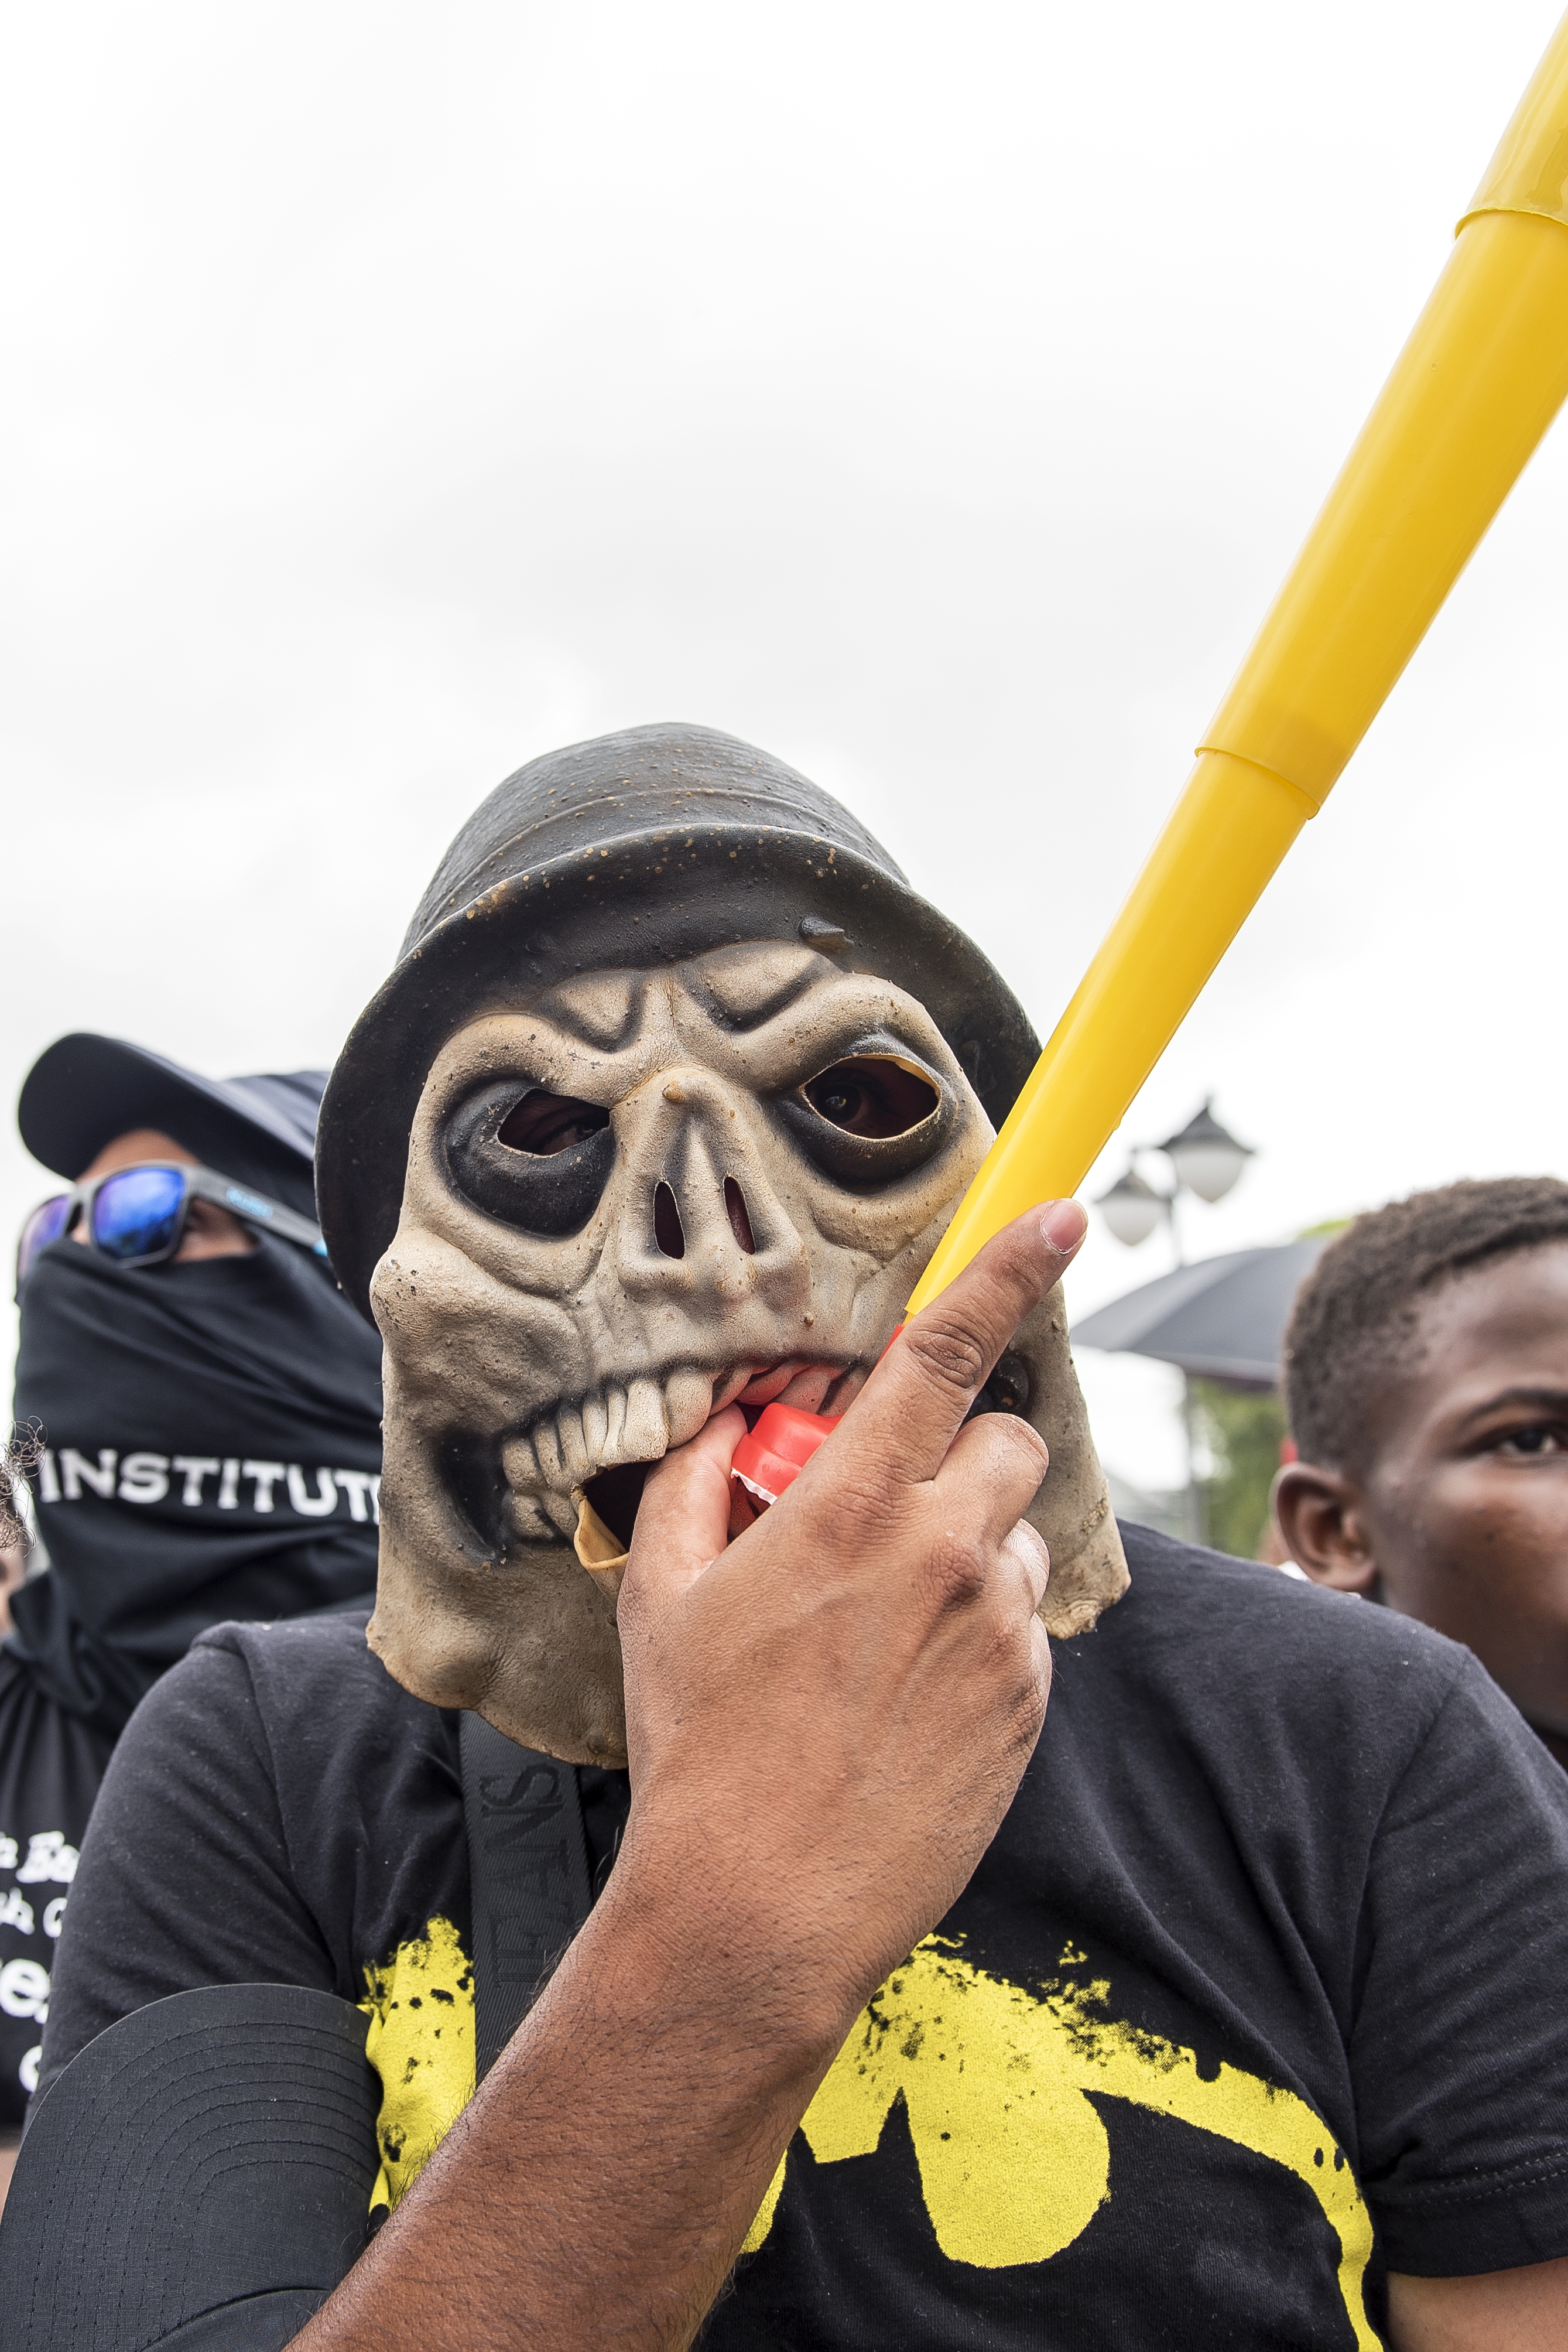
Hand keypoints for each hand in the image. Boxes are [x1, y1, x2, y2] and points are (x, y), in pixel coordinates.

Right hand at [296, 1200, 1087, 2351]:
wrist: (761, 1904)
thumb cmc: (701, 1746)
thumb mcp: (661, 1594)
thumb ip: (694, 1478)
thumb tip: (726, 1417)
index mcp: (854, 1505)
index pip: (948, 1350)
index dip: (1011, 1267)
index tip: (1062, 1215)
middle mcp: (944, 1551)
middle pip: (1009, 1439)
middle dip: (965, 1451)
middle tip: (895, 1513)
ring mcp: (997, 1631)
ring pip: (1017, 1539)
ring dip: (970, 1553)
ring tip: (887, 1631)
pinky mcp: (1029, 1702)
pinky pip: (1024, 1628)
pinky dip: (980, 1635)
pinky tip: (909, 1695)